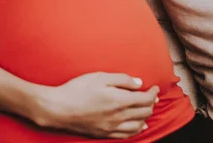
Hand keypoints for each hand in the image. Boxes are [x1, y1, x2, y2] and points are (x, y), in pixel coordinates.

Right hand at [33, 72, 158, 138]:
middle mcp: (119, 116)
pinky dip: (137, 130)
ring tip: (148, 110)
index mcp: (119, 100)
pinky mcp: (105, 133)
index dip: (153, 92)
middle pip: (144, 112)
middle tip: (152, 96)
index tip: (154, 87)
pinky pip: (127, 135)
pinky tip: (139, 126)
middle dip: (152, 103)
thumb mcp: (99, 77)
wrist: (58, 108)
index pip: (145, 99)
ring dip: (146, 117)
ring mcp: (112, 127)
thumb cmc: (76, 90)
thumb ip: (121, 79)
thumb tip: (138, 83)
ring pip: (138, 125)